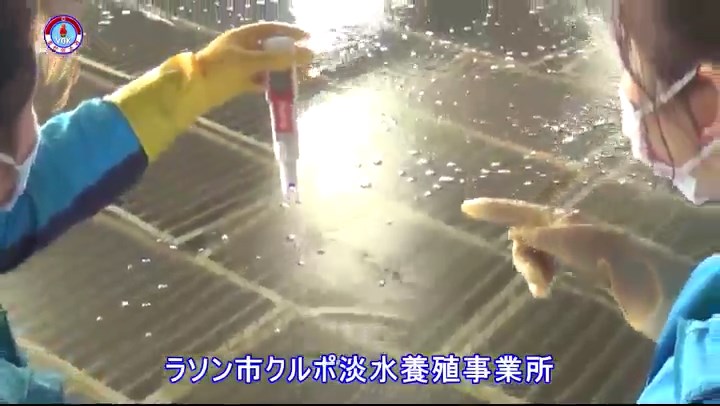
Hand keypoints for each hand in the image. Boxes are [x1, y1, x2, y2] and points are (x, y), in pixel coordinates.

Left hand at [106, 22, 313, 161]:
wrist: (194, 90)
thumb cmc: (220, 69)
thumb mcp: (250, 61)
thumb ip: (278, 59)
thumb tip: (307, 55)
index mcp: (244, 36)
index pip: (271, 30)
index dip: (290, 33)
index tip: (308, 38)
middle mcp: (244, 48)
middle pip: (272, 49)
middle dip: (290, 56)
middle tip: (308, 63)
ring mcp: (241, 66)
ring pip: (268, 66)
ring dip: (284, 72)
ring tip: (301, 78)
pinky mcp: (239, 82)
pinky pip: (262, 81)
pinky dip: (273, 85)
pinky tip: (285, 90)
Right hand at [461, 197, 691, 338]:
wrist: (642, 280)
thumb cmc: (604, 256)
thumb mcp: (567, 241)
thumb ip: (538, 236)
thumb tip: (515, 235)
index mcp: (557, 217)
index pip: (517, 210)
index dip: (491, 208)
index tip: (466, 207)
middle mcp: (560, 227)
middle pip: (523, 238)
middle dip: (523, 260)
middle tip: (537, 283)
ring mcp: (567, 246)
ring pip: (532, 255)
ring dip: (532, 272)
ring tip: (543, 290)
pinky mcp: (574, 264)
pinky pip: (544, 266)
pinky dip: (540, 276)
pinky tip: (546, 288)